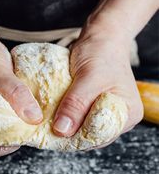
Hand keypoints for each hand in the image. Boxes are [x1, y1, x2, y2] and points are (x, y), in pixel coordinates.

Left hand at [52, 18, 143, 145]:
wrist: (101, 36)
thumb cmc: (101, 52)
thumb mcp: (89, 77)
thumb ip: (77, 104)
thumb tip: (62, 131)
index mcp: (127, 112)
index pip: (101, 135)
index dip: (77, 137)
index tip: (54, 133)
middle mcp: (119, 116)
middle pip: (92, 135)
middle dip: (70, 132)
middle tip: (47, 128)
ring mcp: (105, 111)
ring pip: (83, 127)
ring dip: (66, 124)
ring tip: (48, 120)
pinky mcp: (93, 104)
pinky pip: (78, 116)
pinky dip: (66, 115)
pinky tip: (54, 112)